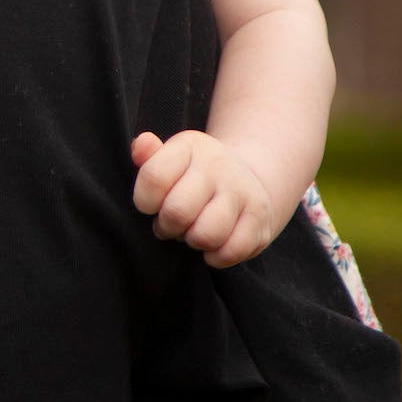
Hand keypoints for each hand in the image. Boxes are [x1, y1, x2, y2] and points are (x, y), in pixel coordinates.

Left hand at [130, 129, 276, 266]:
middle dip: (167, 227)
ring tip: (193, 231)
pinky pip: (231, 252)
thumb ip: (149, 157)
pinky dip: (216, 256)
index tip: (152, 205)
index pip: (154, 177)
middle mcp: (219, 164)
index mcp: (190, 146)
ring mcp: (243, 191)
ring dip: (193, 241)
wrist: (245, 179)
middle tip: (172, 224)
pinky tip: (213, 244)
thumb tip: (141, 145)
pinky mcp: (260, 218)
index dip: (145, 202)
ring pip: (206, 235)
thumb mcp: (170, 160)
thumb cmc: (192, 177)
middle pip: (177, 212)